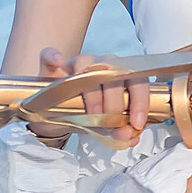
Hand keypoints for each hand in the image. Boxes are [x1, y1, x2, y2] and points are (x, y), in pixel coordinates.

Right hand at [31, 48, 150, 144]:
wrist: (57, 117)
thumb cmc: (88, 115)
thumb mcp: (107, 127)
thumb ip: (121, 131)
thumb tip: (130, 136)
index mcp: (123, 75)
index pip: (139, 81)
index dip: (141, 102)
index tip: (136, 124)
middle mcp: (104, 64)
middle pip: (115, 74)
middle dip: (116, 103)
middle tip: (110, 123)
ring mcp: (78, 62)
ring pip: (89, 66)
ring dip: (93, 93)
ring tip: (93, 113)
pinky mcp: (53, 65)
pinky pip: (51, 56)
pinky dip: (53, 57)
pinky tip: (57, 62)